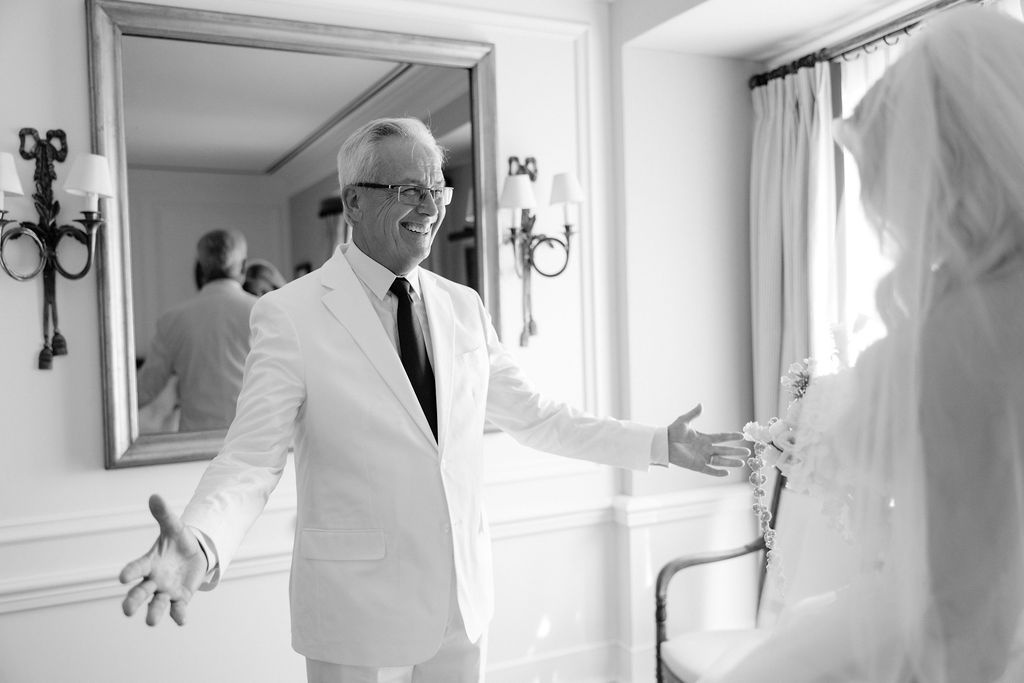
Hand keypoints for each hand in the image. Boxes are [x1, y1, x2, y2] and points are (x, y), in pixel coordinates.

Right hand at [119, 494, 206, 625]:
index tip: (123, 577)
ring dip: (154, 612)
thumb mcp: (174, 527)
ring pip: (156, 604)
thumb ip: (164, 515)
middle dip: (133, 601)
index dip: (130, 572)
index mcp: (149, 563)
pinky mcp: (179, 598)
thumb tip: (154, 496)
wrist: (193, 554)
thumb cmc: (177, 542)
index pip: (137, 568)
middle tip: (127, 610)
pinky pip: (178, 608)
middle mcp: (153, 580)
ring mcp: (166, 590)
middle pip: (140, 592)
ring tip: (150, 622)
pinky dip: (179, 615)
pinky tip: (181, 619)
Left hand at [668, 403, 748, 476]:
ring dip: (731, 462)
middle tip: (748, 452)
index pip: (721, 437)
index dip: (731, 436)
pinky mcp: (696, 466)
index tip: (742, 436)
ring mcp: (702, 457)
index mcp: (704, 438)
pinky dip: (717, 472)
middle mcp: (706, 448)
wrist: (663, 443)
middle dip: (736, 452)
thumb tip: (701, 404)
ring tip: (742, 463)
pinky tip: (727, 473)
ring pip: (720, 461)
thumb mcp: (684, 421)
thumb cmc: (673, 431)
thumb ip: (693, 414)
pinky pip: (709, 470)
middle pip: (724, 450)